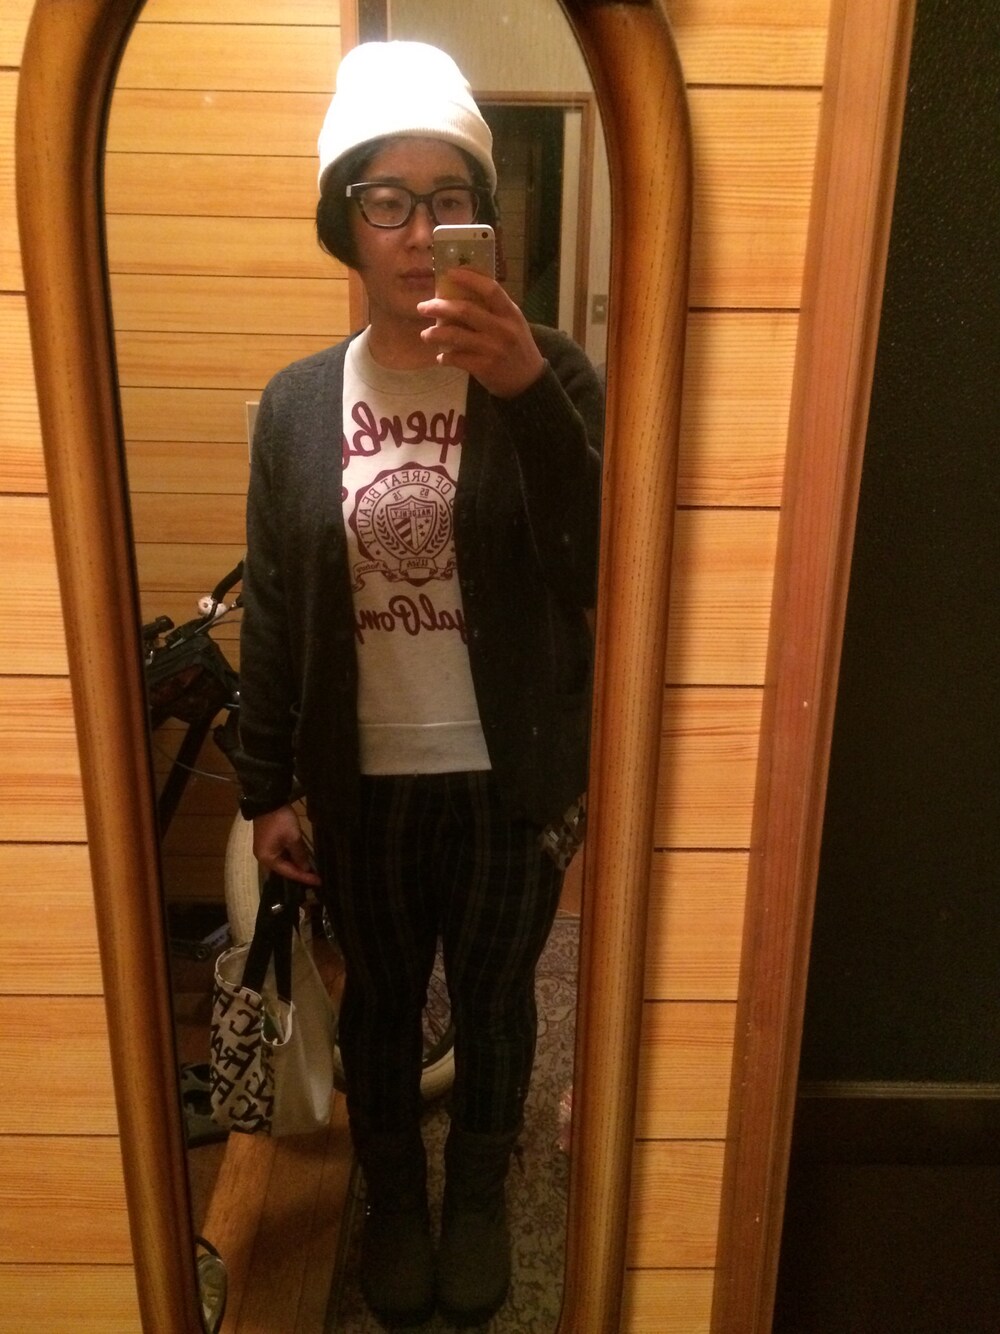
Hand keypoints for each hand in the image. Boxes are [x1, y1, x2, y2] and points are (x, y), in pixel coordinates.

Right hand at [252, 805, 321, 886]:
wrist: (267, 802)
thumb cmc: (280, 821)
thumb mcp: (293, 838)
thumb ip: (300, 855)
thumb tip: (305, 868)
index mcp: (268, 859)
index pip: (289, 872)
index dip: (304, 877)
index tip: (318, 882)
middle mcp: (264, 858)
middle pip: (285, 869)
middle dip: (300, 872)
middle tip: (316, 877)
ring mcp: (265, 850)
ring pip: (284, 861)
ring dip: (296, 864)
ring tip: (311, 870)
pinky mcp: (267, 843)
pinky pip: (281, 854)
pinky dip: (292, 856)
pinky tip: (301, 858)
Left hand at [417, 266, 545, 397]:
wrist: (528, 380)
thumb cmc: (517, 346)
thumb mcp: (513, 322)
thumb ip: (494, 307)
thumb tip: (462, 288)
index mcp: (510, 313)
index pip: (490, 289)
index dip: (469, 278)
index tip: (449, 273)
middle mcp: (502, 329)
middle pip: (465, 311)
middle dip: (439, 306)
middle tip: (422, 307)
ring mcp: (492, 349)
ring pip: (455, 336)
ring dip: (435, 334)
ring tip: (425, 334)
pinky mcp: (484, 368)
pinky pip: (457, 359)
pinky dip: (445, 357)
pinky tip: (441, 357)